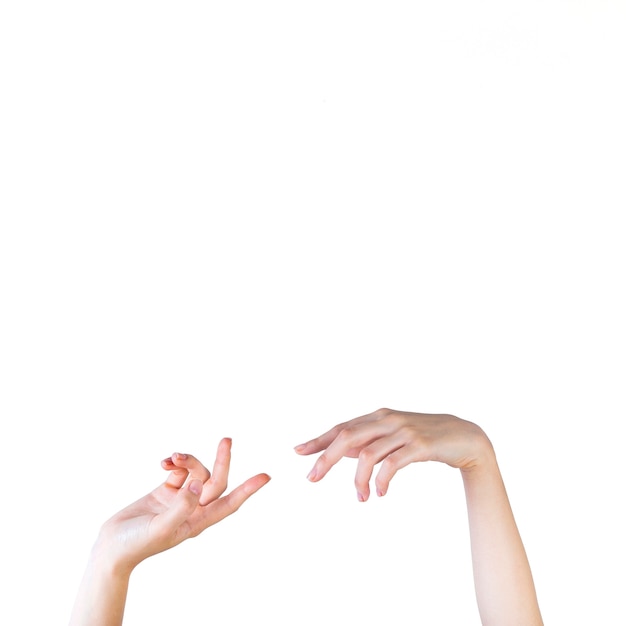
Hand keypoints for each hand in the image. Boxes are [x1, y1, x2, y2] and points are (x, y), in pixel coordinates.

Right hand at [94, 438, 269, 573]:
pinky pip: (178, 470)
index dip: (248, 490)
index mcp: (198, 521)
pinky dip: (173, 462)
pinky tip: (162, 462)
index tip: (266, 476)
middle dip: (221, 460)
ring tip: (171, 457)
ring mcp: (180, 499)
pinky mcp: (165, 491)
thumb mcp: (160, 528)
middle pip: (215, 480)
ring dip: (187, 459)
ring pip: (195, 471)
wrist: (111, 547)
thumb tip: (199, 485)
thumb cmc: (135, 544)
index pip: (230, 503)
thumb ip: (181, 506)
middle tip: (227, 439)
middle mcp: (193, 509)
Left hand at [294, 408, 492, 500]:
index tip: (298, 451)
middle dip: (326, 458)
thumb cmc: (424, 438)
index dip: (319, 439)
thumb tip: (339, 450)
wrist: (465, 437)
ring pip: (367, 453)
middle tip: (311, 479)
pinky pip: (392, 463)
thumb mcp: (393, 436)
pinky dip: (382, 479)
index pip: (341, 427)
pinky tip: (380, 492)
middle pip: (347, 436)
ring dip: (358, 479)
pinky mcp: (419, 445)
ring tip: (360, 498)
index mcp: (378, 416)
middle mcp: (387, 419)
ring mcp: (403, 431)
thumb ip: (368, 440)